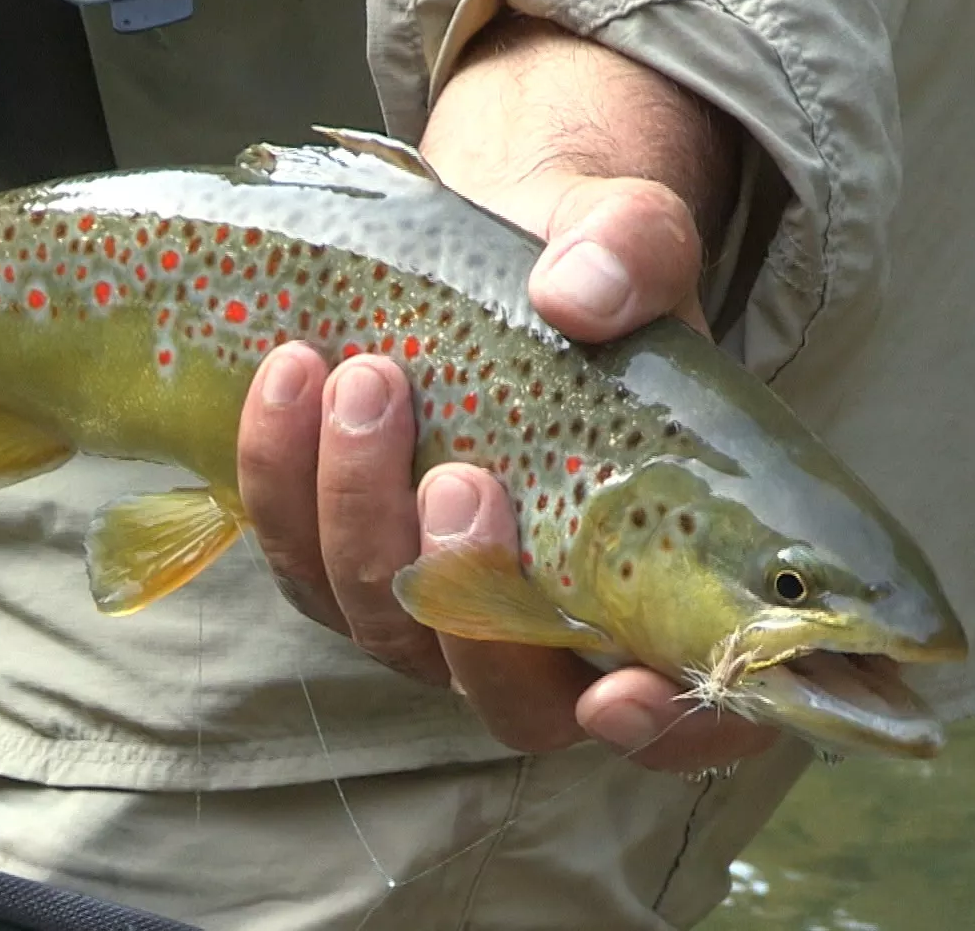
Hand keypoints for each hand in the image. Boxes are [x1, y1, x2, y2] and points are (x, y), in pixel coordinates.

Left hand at [237, 17, 776, 771]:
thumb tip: (577, 296)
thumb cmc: (595, 275)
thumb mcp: (632, 238)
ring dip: (360, 514)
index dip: (666, 735)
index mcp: (663, 584)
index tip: (620, 694)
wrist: (494, 253)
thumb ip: (635, 253)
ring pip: (383, 622)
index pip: (691, 721)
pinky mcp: (345, 566)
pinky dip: (283, 476)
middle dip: (471, 594)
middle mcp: (548, 634)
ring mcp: (436, 614)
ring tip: (364, 379)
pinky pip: (299, 561)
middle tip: (460, 477)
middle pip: (507, 696)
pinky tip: (290, 374)